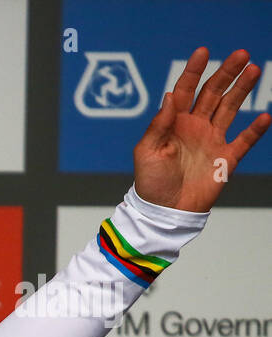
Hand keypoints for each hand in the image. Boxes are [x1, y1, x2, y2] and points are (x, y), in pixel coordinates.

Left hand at [133, 48, 270, 211]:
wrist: (164, 212)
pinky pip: (244, 141)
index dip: (193, 71)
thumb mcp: (147, 152)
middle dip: (226, 73)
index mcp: (173, 124)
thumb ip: (159, 124)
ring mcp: (212, 141)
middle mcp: (195, 127)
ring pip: (230, 109)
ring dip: (242, 90)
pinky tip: (265, 117)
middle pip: (213, 94)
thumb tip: (169, 96)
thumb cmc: (150, 183)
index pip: (184, 91)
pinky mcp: (225, 159)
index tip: (203, 52)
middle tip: (241, 54)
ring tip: (254, 70)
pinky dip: (255, 130)